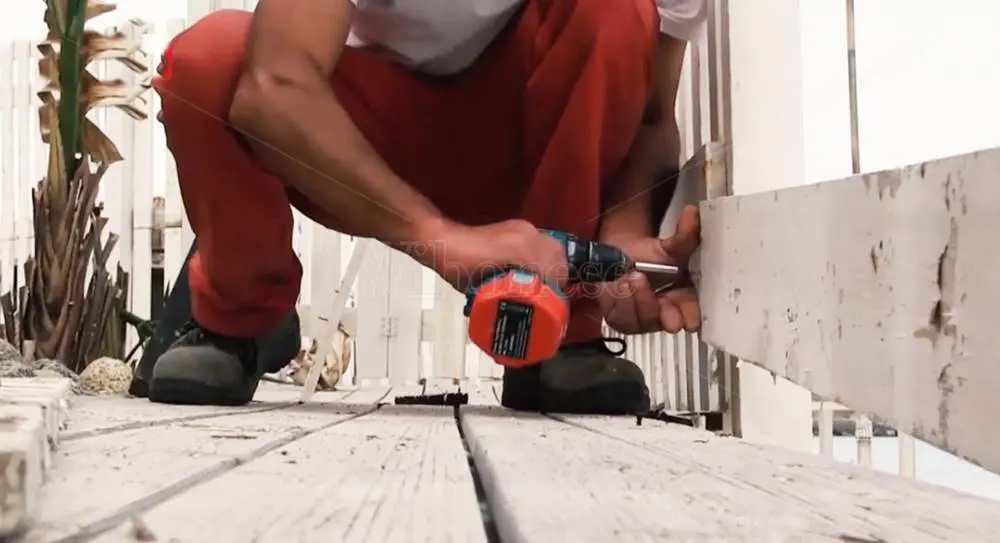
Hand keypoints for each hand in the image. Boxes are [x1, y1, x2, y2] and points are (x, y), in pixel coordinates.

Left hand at [413, 219, 568, 291]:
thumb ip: (503, 298)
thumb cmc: (457, 265)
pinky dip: (544, 258)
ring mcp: (522, 228)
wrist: (441, 241)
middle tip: (550, 296)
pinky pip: (540, 243)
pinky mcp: (517, 227)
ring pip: (552, 248)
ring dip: (553, 267)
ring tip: (546, 286)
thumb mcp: (482, 289)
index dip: (556, 288)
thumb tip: (519, 312)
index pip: (553, 268)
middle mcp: (526, 234)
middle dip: (558, 277)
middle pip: (557, 256)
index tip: (552, 303)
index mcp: (520, 249)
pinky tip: (537, 271)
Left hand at [600, 205, 700, 333]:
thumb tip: (693, 214)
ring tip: (633, 278)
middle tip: (661, 302)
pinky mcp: (622, 319)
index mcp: (685, 300)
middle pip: (669, 323)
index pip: (693, 316)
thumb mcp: (671, 247)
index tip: (688, 318)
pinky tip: (620, 284)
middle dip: (665, 315)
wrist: (622, 257)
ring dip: (638, 299)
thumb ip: (685, 235)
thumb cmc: (650, 256)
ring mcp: (644, 319)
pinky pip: (621, 317)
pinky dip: (621, 300)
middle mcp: (667, 314)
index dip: (691, 318)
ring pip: (643, 321)